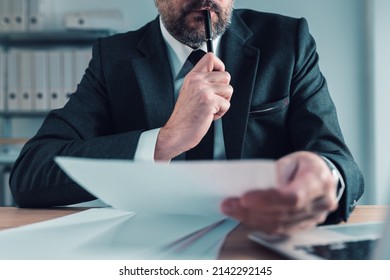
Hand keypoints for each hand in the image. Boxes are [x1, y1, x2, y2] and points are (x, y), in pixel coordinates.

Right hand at [155, 53, 232, 160]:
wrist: (177, 132)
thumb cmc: (183, 116)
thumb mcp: (188, 92)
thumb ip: (201, 82)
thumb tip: (218, 78)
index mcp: (192, 77)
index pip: (210, 58)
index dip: (219, 66)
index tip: (218, 76)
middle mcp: (197, 81)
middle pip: (226, 76)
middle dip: (223, 90)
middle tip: (213, 100)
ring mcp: (204, 91)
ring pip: (229, 90)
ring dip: (223, 102)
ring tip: (210, 108)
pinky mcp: (210, 102)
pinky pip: (227, 104)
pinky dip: (221, 113)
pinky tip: (209, 115)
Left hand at [221, 151, 338, 234]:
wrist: (324, 176)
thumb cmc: (307, 165)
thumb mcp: (293, 159)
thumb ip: (276, 172)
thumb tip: (253, 185)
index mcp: (318, 182)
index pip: (293, 197)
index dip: (267, 200)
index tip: (244, 198)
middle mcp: (320, 204)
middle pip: (282, 214)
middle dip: (251, 210)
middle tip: (228, 204)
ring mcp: (314, 219)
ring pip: (279, 225)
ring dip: (251, 219)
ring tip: (231, 209)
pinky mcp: (303, 226)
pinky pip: (279, 230)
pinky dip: (259, 223)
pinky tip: (243, 216)